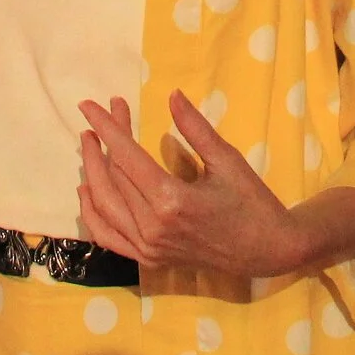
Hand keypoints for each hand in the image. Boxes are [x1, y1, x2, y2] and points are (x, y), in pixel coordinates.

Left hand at [76, 93, 308, 276]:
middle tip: (101, 114)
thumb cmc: (251, 201)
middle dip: (102, 140)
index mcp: (171, 201)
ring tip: (89, 143)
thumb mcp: (227, 159)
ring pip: (104, 206)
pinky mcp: (149, 259)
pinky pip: (109, 237)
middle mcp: (152, 227)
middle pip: (113, 177)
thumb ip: (195, 128)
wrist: (267, 250)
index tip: (88, 105)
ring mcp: (148, 248)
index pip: (126, 157)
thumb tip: (172, 95)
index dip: (107, 127)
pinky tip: (87, 189)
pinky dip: (92, 213)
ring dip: (92, 172)